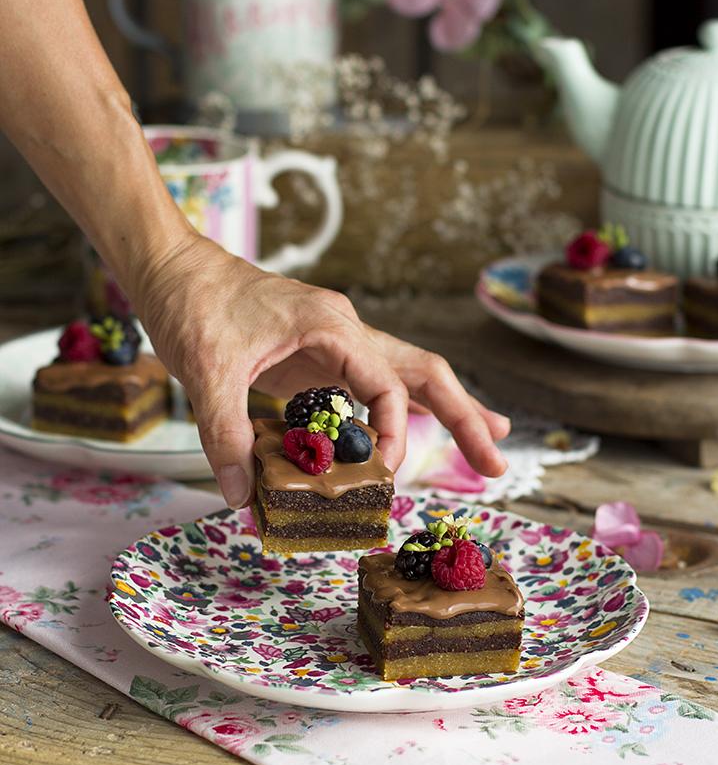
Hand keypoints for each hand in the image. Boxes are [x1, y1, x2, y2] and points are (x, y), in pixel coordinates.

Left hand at [133, 234, 509, 507]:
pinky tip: (416, 430)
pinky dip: (401, 410)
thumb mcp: (206, 372)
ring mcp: (338, 342)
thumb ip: (225, 434)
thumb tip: (242, 496)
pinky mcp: (320, 356)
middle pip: (424, 373)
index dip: (394, 432)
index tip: (379, 472)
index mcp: (332, 325)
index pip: (389, 384)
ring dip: (447, 410)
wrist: (173, 267)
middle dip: (465, 416)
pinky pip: (374, 386)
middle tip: (498, 460)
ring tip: (491, 440)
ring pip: (407, 376)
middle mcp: (347, 330)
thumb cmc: (193, 304)